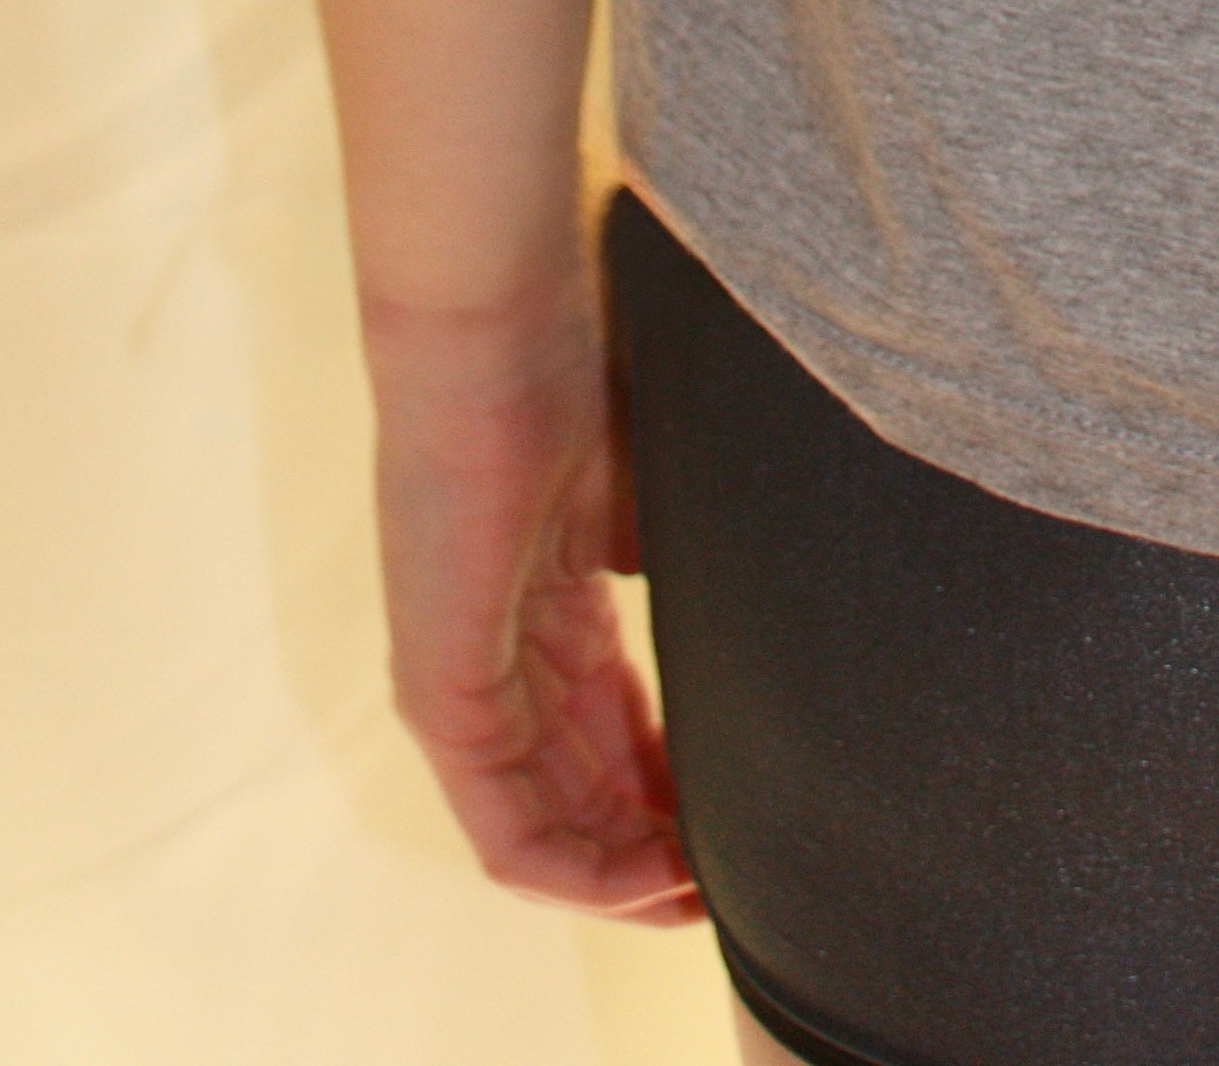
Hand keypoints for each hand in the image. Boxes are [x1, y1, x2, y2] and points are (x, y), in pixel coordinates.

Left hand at [368, 278, 702, 921]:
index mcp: (546, 603)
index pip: (609, 731)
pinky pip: (503, 828)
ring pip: (543, 828)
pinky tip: (649, 877)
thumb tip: (776, 605)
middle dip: (659, 847)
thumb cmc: (577, 368)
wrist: (495, 323)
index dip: (679, 784)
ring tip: (702, 896)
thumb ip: (692, 558)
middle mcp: (496, 658)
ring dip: (622, 876)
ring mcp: (461, 682)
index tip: (749, 813)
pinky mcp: (441, 695)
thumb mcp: (655, 488)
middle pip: (579, 795)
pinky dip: (576, 871)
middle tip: (738, 878)